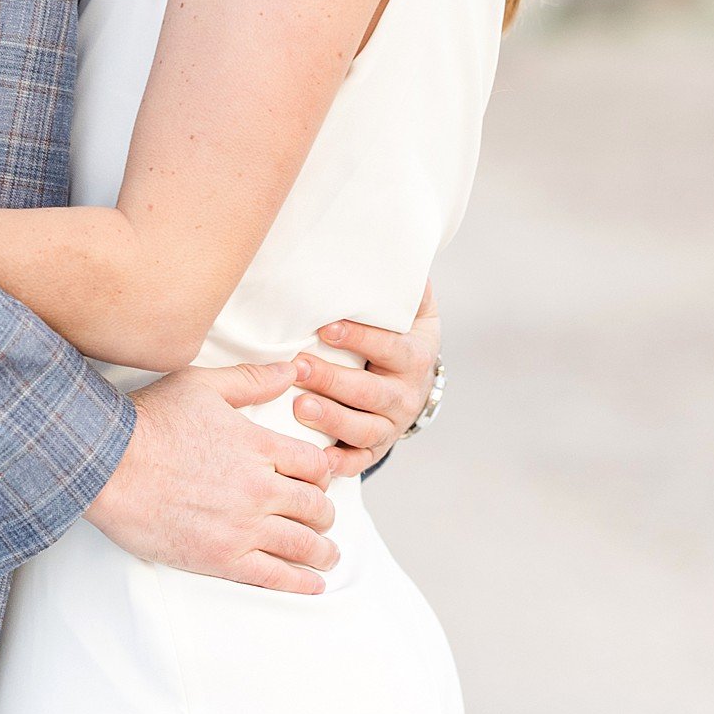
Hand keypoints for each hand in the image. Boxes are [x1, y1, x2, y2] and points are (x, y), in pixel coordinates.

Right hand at [84, 361, 340, 593]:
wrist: (107, 464)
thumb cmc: (148, 422)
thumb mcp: (202, 385)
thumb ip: (251, 379)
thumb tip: (291, 370)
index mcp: (259, 445)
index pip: (315, 465)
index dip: (323, 474)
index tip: (319, 481)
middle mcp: (259, 487)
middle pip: (315, 506)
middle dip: (325, 514)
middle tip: (324, 519)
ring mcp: (242, 526)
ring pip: (302, 543)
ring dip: (322, 551)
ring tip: (327, 555)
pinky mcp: (221, 558)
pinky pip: (274, 575)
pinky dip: (300, 582)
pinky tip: (313, 584)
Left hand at [296, 284, 440, 476]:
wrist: (415, 378)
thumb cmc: (401, 333)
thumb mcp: (413, 307)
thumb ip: (404, 284)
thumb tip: (395, 249)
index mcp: (415, 355)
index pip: (391, 348)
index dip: (360, 338)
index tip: (326, 328)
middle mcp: (406, 394)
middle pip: (371, 393)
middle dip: (333, 381)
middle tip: (299, 367)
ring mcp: (390, 425)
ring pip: (362, 429)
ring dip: (331, 420)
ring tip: (298, 408)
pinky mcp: (375, 447)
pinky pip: (358, 461)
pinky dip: (339, 464)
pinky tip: (316, 461)